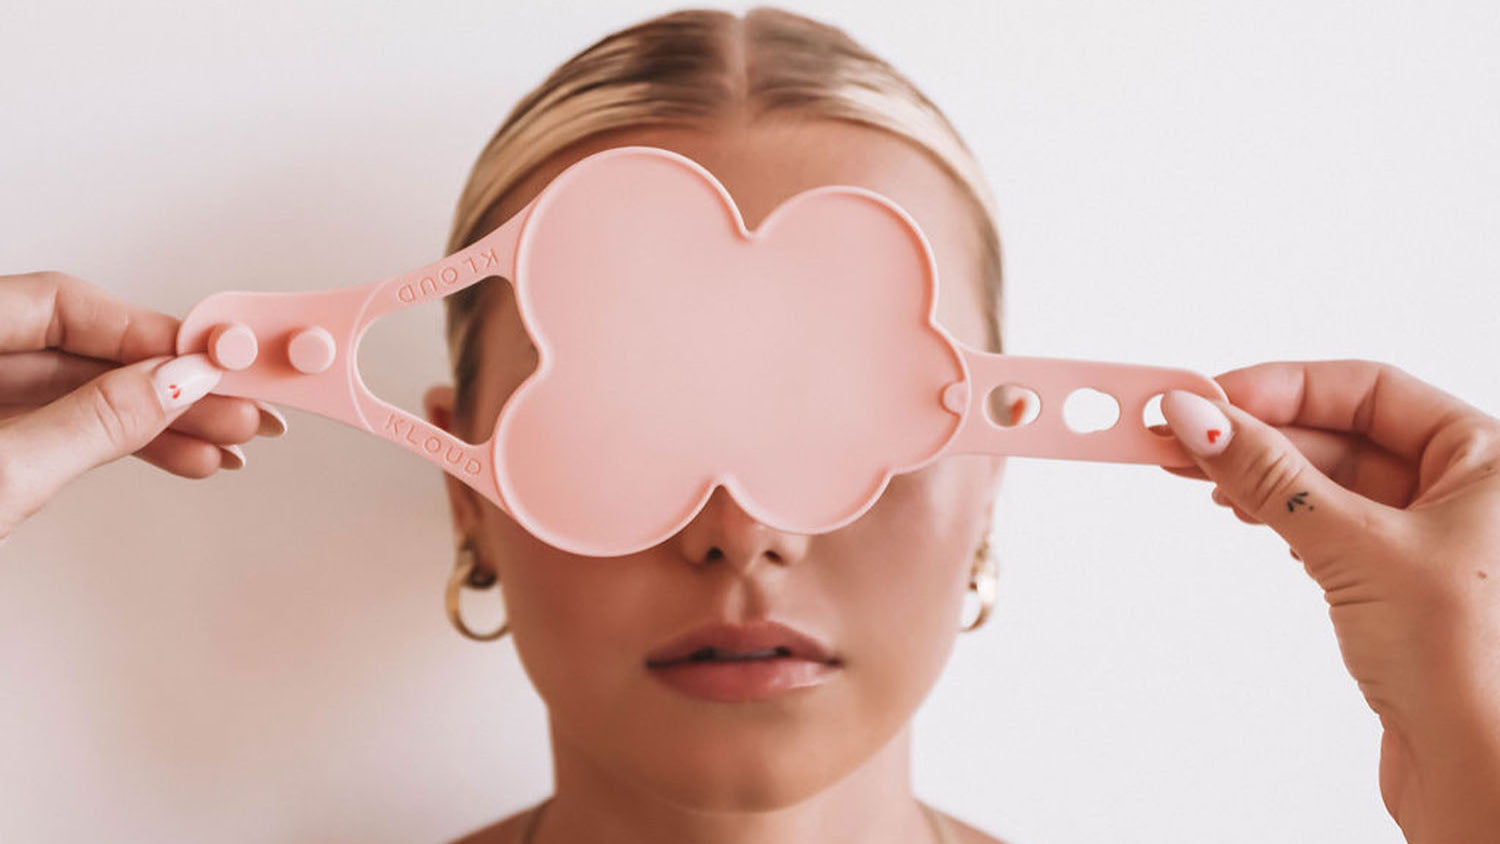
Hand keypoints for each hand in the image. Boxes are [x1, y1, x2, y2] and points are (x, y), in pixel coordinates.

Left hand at [0, 270, 286, 540]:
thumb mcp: (7, 472)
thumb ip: (94, 421)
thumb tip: (174, 383)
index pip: (61, 305)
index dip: (144, 331)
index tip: (209, 357)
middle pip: (83, 352)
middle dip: (167, 383)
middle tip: (238, 401)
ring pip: (83, 396)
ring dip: (162, 419)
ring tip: (229, 438)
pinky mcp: (0, 447)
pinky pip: (70, 431)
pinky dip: (126, 445)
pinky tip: (185, 456)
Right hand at [1155, 360, 1499, 842]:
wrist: (1476, 770)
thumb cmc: (1468, 665)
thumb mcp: (1353, 545)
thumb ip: (1270, 475)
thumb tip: (1198, 417)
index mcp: (1488, 456)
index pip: (1369, 389)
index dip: (1282, 387)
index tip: (1207, 397)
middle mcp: (1465, 489)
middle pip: (1340, 432)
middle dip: (1255, 431)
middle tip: (1178, 432)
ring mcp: (1428, 536)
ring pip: (1326, 478)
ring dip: (1257, 470)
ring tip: (1190, 468)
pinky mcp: (1394, 582)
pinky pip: (1325, 521)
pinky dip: (1276, 510)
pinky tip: (1237, 506)